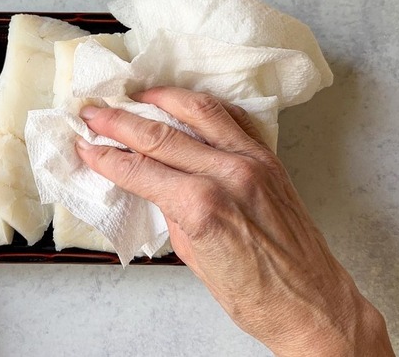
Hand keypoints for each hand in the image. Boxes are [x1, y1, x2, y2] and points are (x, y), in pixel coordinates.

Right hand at [75, 87, 393, 355]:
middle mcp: (228, 174)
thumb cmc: (255, 295)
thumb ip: (171, 210)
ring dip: (163, 98)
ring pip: (200, 111)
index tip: (86, 145)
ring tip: (138, 95)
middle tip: (95, 113)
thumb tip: (148, 183)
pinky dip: (207, 107)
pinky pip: (234, 118)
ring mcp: (253, 162)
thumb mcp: (193, 256)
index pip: (140, 170)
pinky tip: (190, 105)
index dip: (106, 157)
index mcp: (202, 206)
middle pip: (160, 136)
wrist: (311, 304)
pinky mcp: (270, 160)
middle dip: (120, 122)